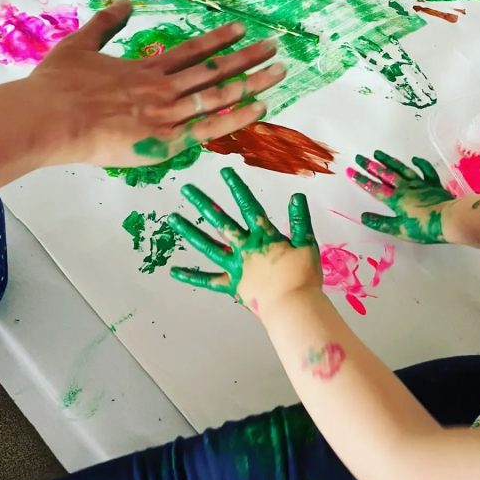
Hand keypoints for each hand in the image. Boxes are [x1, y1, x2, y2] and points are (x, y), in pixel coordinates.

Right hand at [28, 0, 284, 166]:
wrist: (52, 117)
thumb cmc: (58, 86)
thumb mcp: (79, 44)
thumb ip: (105, 24)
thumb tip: (126, 3)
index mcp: (144, 70)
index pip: (191, 52)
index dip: (218, 41)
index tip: (240, 29)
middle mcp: (164, 88)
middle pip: (214, 70)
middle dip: (247, 57)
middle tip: (274, 46)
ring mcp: (168, 112)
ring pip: (219, 94)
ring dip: (252, 81)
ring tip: (280, 70)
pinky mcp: (168, 139)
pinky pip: (210, 127)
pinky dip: (237, 117)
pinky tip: (261, 106)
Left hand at [168, 168, 321, 314]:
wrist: (292, 306)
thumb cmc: (303, 277)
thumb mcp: (307, 244)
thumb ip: (300, 220)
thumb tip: (297, 196)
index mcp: (264, 236)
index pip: (249, 206)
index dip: (237, 188)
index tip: (225, 172)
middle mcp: (245, 248)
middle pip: (221, 222)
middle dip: (204, 204)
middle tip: (187, 189)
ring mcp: (235, 267)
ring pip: (208, 246)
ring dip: (190, 232)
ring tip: (172, 219)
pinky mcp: (232, 285)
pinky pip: (209, 281)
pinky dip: (193, 276)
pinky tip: (175, 271)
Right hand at [348, 150, 453, 242]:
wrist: (449, 219)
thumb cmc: (424, 227)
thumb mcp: (399, 229)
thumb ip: (381, 222)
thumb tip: (364, 217)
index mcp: (396, 199)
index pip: (374, 188)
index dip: (362, 180)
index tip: (351, 172)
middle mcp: (405, 188)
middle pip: (385, 174)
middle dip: (371, 166)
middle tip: (360, 157)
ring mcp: (420, 184)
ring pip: (401, 169)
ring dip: (389, 161)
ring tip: (378, 153)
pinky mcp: (433, 184)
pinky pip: (425, 171)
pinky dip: (419, 164)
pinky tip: (413, 159)